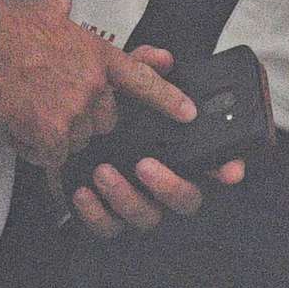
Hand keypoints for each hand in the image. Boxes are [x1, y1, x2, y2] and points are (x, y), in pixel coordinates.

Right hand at [0, 0, 194, 168]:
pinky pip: (52, 154)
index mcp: (98, 56)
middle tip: (52, 102)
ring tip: (30, 110)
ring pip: (77, 139)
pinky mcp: (51, 133)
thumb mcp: (42, 11)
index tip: (187, 113)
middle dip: (83, 117)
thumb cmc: (4, 28)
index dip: (169, 99)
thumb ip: (60, 11)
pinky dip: (36, 148)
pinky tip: (21, 129)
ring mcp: (75, 112)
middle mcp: (93, 86)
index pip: (143, 81)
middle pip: (105, 120)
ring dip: (57, 134)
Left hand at [59, 42, 244, 237]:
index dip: (227, 170)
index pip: (215, 167)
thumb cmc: (100, 114)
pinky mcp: (108, 217)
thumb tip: (163, 59)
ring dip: (127, 198)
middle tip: (146, 166)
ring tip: (104, 172)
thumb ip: (141, 69)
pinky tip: (84, 192)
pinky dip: (97, 214)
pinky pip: (109, 228)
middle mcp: (163, 183)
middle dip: (170, 187)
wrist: (60, 130)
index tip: (228, 170)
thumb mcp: (120, 83)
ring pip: (148, 218)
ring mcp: (138, 202)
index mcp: (177, 155)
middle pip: (187, 200)